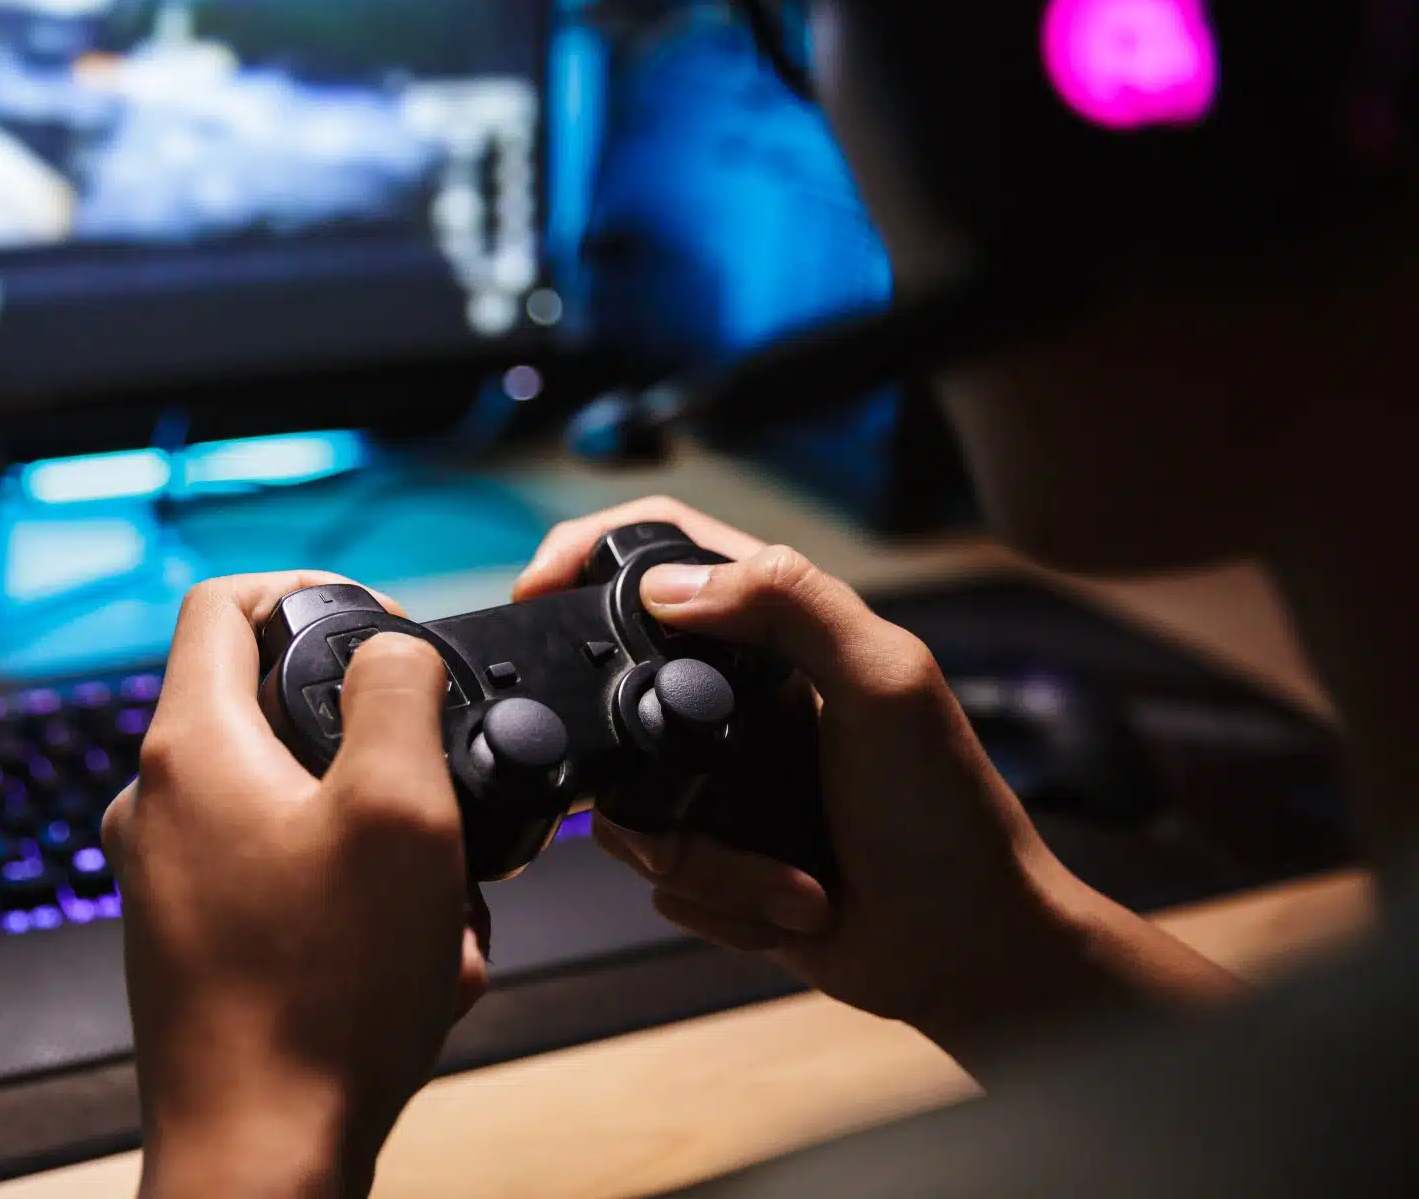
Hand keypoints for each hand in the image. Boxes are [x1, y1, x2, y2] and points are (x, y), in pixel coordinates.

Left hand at [102, 573, 487, 1197]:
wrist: (262, 1155)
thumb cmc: (323, 996)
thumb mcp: (398, 810)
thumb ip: (396, 693)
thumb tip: (390, 650)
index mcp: (191, 747)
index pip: (223, 604)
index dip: (307, 592)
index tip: (377, 630)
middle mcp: (160, 803)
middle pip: (268, 708)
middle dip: (369, 743)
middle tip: (433, 792)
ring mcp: (168, 875)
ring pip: (294, 803)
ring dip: (377, 835)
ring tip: (435, 904)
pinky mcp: (193, 936)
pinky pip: (287, 877)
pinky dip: (354, 897)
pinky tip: (414, 956)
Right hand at [517, 499, 1236, 1071]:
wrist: (964, 952)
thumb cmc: (950, 815)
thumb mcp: (886, 682)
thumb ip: (792, 604)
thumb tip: (668, 584)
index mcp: (782, 630)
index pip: (663, 548)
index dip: (588, 553)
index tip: (536, 593)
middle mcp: (739, 696)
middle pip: (612, 689)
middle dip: (635, 765)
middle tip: (690, 807)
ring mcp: (720, 777)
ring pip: (625, 801)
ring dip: (705, 858)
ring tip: (787, 877)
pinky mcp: (714, 853)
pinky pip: (657, 874)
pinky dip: (719, 898)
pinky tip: (787, 901)